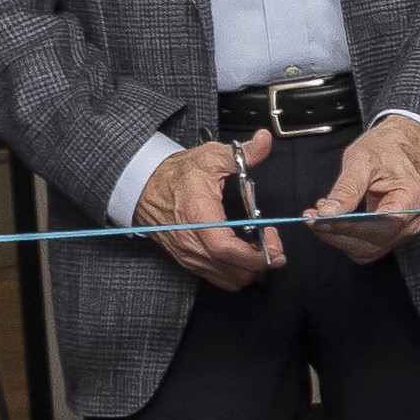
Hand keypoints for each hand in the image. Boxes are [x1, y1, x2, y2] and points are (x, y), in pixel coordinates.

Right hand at [142, 139, 281, 290]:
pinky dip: (236, 272)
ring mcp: (189, 255)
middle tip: (273, 243)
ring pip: (228, 279)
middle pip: (233, 271)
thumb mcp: (211, 156)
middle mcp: (191, 242)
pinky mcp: (189, 261)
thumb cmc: (178, 174)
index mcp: (198, 215)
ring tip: (260, 248)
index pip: (225, 248)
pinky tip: (244, 254)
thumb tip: (264, 140)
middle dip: (261, 262)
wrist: (147, 187)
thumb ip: (243, 152)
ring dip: (250, 269)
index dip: (255, 253)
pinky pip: (218, 278)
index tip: (272, 241)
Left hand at [300, 114, 419, 261]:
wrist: (404, 142)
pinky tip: (334, 220)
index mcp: (412, 198)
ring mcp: (407, 228)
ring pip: (369, 249)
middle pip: (373, 243)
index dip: (348, 228)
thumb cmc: (388, 147)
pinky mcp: (396, 232)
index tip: (320, 220)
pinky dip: (348, 236)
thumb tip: (327, 213)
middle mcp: (415, 219)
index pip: (380, 226)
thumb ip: (346, 190)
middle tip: (312, 218)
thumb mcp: (362, 160)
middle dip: (338, 234)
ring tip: (320, 217)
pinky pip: (370, 244)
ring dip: (340, 238)